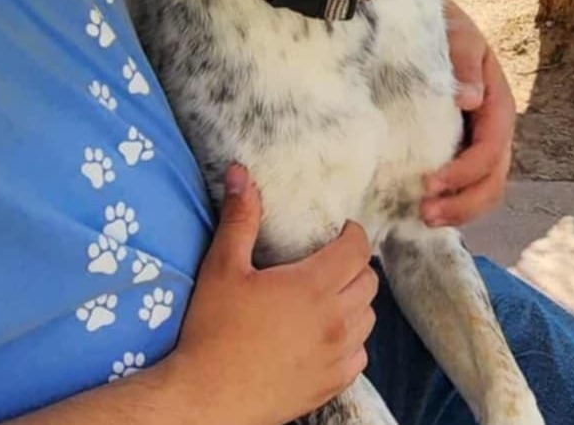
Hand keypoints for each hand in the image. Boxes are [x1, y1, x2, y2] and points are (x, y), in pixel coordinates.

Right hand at [161, 166, 377, 424]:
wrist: (205, 400)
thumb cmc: (212, 330)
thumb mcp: (222, 268)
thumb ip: (240, 219)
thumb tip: (241, 173)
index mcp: (314, 286)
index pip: (358, 249)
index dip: (354, 234)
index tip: (340, 231)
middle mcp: (335, 321)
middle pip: (368, 282)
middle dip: (355, 266)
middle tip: (331, 262)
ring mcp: (336, 356)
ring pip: (368, 319)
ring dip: (355, 302)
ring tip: (329, 297)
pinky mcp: (330, 385)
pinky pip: (359, 356)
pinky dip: (351, 341)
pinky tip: (326, 337)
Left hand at [421, 0, 515, 227]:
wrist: (422, 20)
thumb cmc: (441, 25)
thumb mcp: (456, 34)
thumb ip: (462, 61)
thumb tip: (470, 99)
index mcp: (497, 104)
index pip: (490, 150)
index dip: (464, 172)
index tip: (429, 183)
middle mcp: (491, 129)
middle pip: (493, 180)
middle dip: (464, 203)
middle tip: (426, 214)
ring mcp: (474, 141)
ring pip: (481, 188)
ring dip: (458, 209)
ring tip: (423, 218)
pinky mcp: (454, 148)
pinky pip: (461, 183)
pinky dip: (448, 200)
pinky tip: (417, 208)